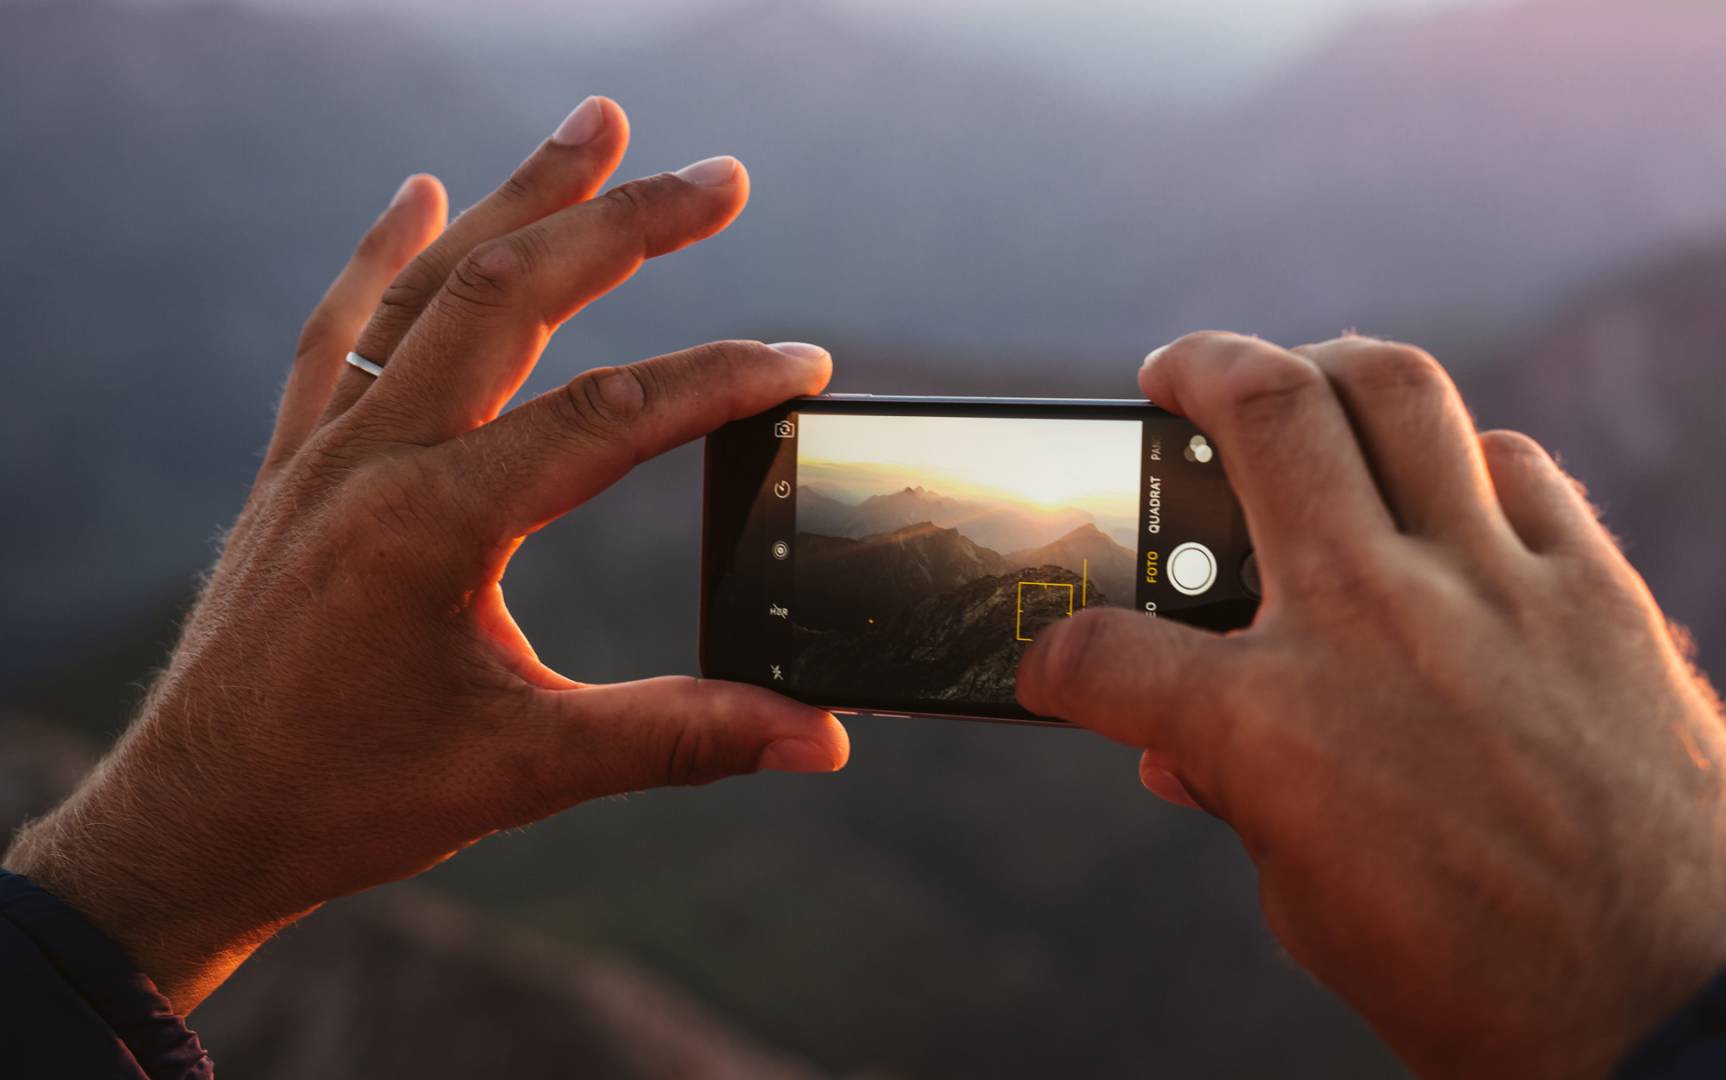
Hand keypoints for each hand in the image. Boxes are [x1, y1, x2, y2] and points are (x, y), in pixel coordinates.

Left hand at [3, 96, 846, 1012]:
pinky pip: (337, 330)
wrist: (193, 827)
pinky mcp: (294, 465)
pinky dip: (383, 255)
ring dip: (518, 201)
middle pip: (512, 297)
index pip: (608, 415)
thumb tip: (820, 736)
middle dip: (625, 225)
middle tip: (719, 178)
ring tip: (595, 128)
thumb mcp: (530, 770)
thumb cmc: (350, 799)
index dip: (720, 381)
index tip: (806, 364)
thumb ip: (682, 735)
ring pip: (427, 288)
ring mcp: (322, 450)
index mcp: (435, 523)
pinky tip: (421, 196)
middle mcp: (372, 459)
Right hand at [1017, 333, 1725, 1078]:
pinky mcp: (1599, 593)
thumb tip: (1181, 746)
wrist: (1669, 1019)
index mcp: (1269, 721)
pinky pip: (1520, 469)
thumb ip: (1236, 793)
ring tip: (1308, 386)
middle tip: (1177, 374)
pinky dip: (1464, 464)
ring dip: (1332, 370)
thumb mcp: (1305, 902)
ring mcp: (1493, 587)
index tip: (1058, 662)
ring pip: (1400, 391)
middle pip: (1262, 412)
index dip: (1058, 656)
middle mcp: (1371, 618)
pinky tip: (1447, 495)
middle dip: (1195, 368)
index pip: (1107, 649)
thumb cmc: (1471, 981)